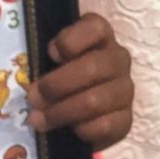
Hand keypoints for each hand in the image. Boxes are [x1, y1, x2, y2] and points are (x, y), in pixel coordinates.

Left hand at [26, 13, 132, 150]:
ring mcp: (125, 89)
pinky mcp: (126, 119)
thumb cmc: (59, 72)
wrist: (76, 108)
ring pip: (95, 101)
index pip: (95, 28)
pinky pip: (106, 127)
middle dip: (56, 85)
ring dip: (61, 112)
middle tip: (33, 98)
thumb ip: (44, 58)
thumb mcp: (50, 57)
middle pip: (92, 68)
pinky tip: (68, 129)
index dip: (70, 41)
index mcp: (100, 34)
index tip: (50, 53)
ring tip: (40, 119)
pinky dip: (82, 130)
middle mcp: (118, 58)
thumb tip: (33, 84)